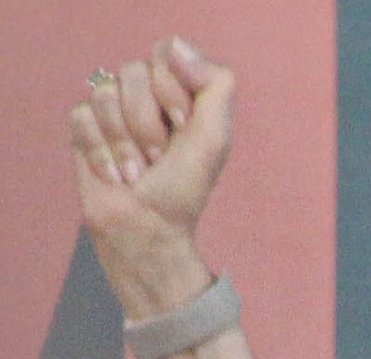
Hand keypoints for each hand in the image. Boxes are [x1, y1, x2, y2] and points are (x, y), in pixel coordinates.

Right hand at [67, 39, 234, 316]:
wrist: (147, 227)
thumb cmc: (184, 188)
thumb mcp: (215, 138)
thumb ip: (215, 86)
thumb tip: (176, 45)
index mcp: (179, 91)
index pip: (165, 52)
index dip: (171, 88)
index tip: (183, 126)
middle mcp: (144, 93)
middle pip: (133, 71)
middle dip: (149, 122)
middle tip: (160, 156)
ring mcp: (111, 108)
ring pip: (104, 93)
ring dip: (125, 141)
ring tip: (138, 169)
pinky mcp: (84, 127)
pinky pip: (82, 115)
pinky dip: (102, 151)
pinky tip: (116, 174)